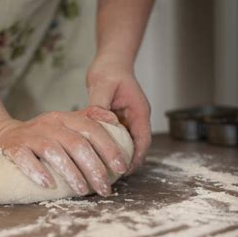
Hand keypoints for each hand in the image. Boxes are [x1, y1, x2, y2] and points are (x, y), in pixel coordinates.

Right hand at [0, 109, 128, 196]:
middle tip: (105, 189)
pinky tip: (48, 184)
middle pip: (76, 143)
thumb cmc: (40, 137)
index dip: (109, 148)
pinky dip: (37, 171)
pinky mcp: (12, 147)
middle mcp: (48, 123)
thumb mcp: (63, 125)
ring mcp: (30, 135)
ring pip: (54, 151)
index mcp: (64, 118)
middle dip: (94, 168)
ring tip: (83, 191)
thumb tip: (114, 120)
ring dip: (71, 173)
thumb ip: (88, 121)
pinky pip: (25, 158)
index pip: (92, 128)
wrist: (0, 136)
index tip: (121, 168)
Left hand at [86, 55, 151, 173]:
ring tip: (102, 170)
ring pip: (125, 143)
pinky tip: (95, 154)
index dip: (136, 157)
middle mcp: (135, 117)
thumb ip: (100, 104)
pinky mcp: (116, 119)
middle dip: (126, 161)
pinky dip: (108, 145)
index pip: (142, 139)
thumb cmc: (109, 69)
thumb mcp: (102, 84)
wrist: (110, 60)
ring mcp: (127, 119)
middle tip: (110, 176)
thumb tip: (97, 120)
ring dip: (116, 154)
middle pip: (135, 145)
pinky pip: (114, 136)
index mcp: (138, 111)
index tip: (125, 170)